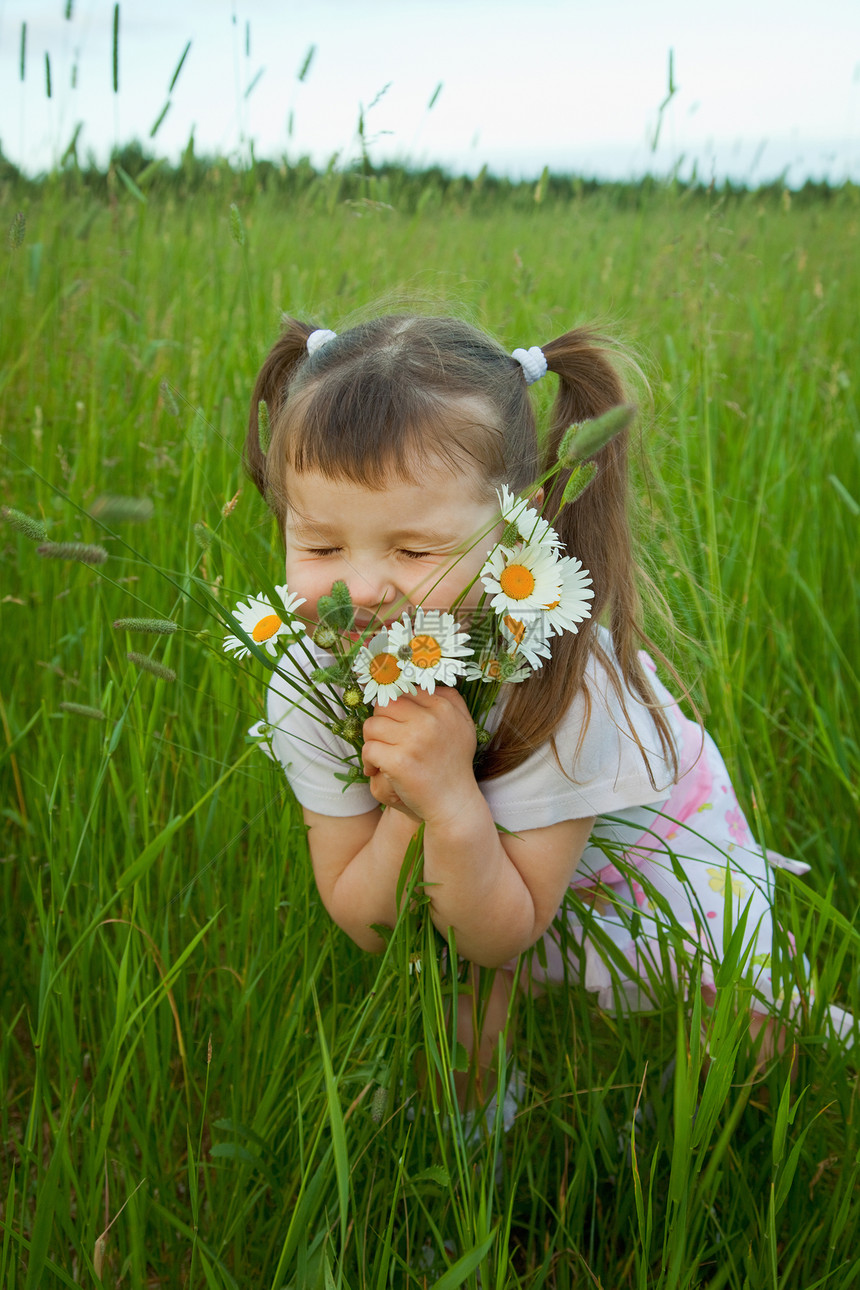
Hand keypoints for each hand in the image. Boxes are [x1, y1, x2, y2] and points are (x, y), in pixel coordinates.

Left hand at [361, 688, 478, 826]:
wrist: (454, 804)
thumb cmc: (453, 764)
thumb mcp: (462, 725)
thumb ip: (447, 699)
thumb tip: (417, 680)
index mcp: (444, 706)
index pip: (404, 692)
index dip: (394, 708)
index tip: (395, 725)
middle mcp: (431, 719)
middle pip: (384, 705)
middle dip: (380, 723)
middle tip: (385, 741)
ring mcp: (415, 739)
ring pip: (372, 725)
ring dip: (372, 742)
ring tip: (381, 756)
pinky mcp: (399, 761)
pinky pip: (369, 749)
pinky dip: (368, 762)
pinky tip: (377, 771)